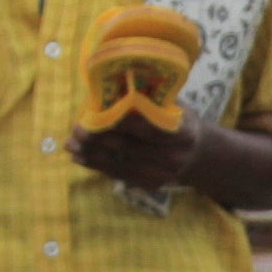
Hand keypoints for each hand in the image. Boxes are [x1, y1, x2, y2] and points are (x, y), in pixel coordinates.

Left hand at [75, 108, 198, 199]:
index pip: (147, 128)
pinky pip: (119, 175)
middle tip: (76, 130)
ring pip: (121, 164)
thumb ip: (149, 99)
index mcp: (184, 132)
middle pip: (130, 148)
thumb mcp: (174, 105)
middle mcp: (175, 156)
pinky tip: (80, 158)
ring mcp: (163, 174)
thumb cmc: (180, 121)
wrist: (199, 154)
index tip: (96, 114)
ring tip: (71, 146)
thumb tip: (112, 87)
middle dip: (99, 139)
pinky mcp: (151, 184)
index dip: (120, 122)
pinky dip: (98, 166)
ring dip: (92, 155)